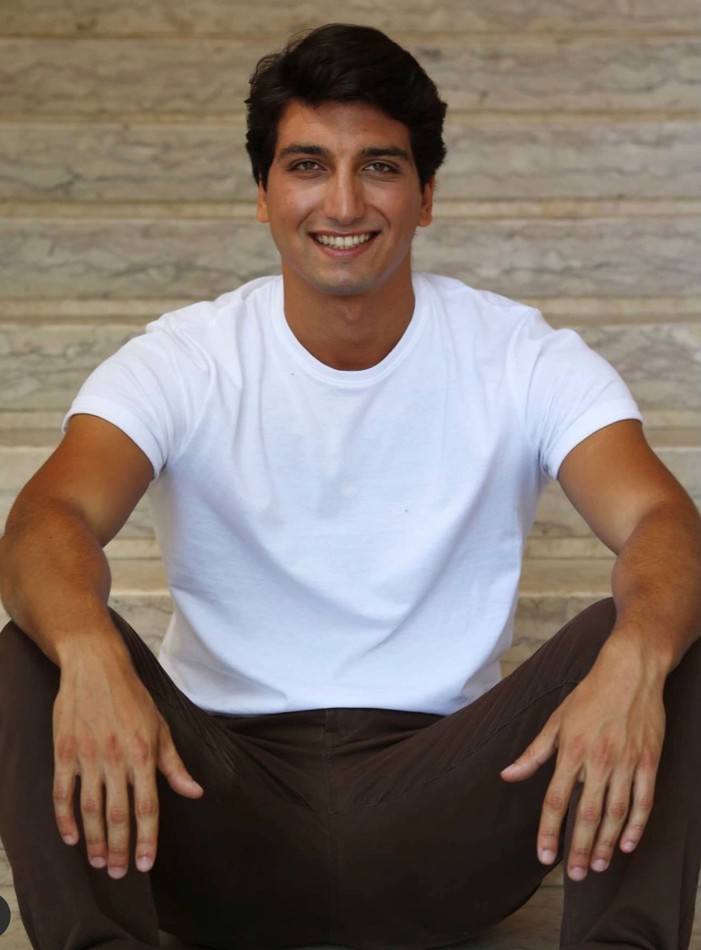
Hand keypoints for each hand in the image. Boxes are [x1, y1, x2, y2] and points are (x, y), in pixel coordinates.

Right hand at [51, 645, 202, 878]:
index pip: (148, 806)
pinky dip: (65, 819)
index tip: (144, 865)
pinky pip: (63, 793)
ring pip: (91, 809)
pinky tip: (71, 837)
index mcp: (143, 754)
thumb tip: (195, 792)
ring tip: (98, 863)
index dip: (147, 839)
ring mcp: (89, 756)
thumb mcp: (161, 727)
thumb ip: (174, 765)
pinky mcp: (65, 752)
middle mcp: (116, 758)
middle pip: (119, 814)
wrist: (96, 667)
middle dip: (119, 848)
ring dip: (95, 839)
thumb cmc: (133, 698)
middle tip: (118, 873)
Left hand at [500, 644, 664, 880]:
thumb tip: (507, 775)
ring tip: (599, 866)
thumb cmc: (590, 695)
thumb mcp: (556, 720)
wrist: (630, 672)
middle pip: (587, 815)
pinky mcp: (649, 762)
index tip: (545, 856)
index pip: (556, 800)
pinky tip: (628, 844)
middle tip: (576, 876)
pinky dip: (637, 826)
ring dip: (608, 844)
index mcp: (572, 751)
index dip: (549, 831)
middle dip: (580, 849)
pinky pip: (644, 802)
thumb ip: (534, 753)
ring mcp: (627, 763)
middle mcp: (599, 761)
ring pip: (616, 814)